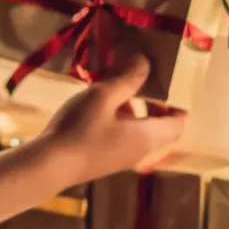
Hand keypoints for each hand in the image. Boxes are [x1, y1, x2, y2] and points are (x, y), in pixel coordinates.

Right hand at [36, 56, 186, 183]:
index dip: (180, 105)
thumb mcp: (103, 97)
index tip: (173, 84)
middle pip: (159, 128)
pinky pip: (121, 137)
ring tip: (114, 86)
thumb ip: (128, 79)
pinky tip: (96, 106)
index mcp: (146, 137)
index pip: (178, 124)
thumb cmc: (79, 129)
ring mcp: (120, 158)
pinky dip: (119, 119)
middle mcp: (139, 151)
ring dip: (133, 109)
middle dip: (155, 104)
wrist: (48, 166)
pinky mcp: (103, 160)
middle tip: (144, 80)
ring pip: (138, 131)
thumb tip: (145, 63)